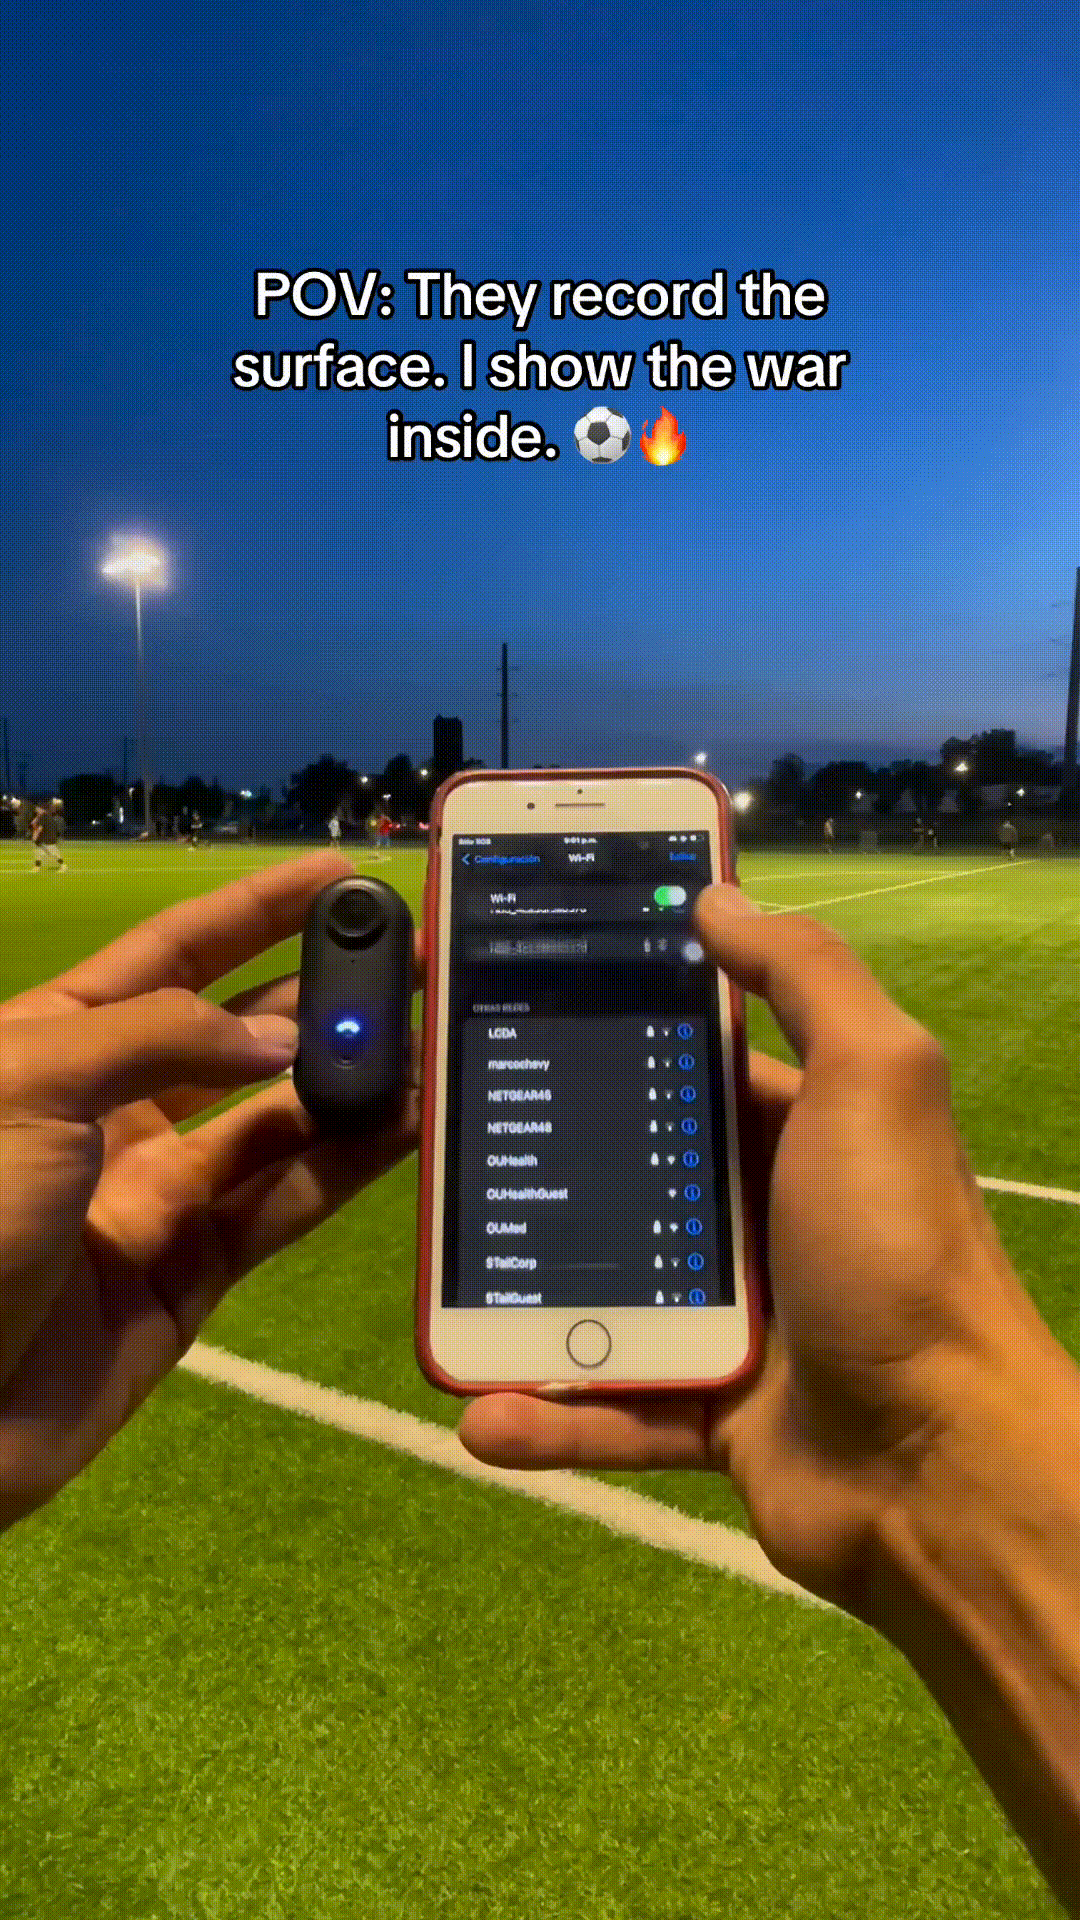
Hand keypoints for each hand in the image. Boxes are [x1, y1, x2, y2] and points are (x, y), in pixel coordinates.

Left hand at [0, 852, 418, 1530]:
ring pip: (276, 1121)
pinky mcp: (194, 1275)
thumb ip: (163, 1037)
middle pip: (239, 1033)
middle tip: (417, 963)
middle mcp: (115, 1108)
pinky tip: (405, 1127)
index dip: (257, 910)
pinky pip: (282, 1206)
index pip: (176, 952)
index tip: (340, 874)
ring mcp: (158, 1194)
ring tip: (432, 1043)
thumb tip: (283, 1037)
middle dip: (323, 994)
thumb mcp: (31, 1083)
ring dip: (349, 1082)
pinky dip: (345, 1168)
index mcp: (58, 1042)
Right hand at [459, 883, 1030, 1617]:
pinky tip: (480, 1415)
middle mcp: (761, 1214)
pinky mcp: (711, 1412)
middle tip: (443, 1148)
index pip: (684, 1062)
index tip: (506, 1000)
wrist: (944, 1467)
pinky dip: (548, 1417)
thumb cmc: (901, 1252)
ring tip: (444, 1286)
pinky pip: (610, 1410)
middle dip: (537, 1165)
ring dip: (521, 1296)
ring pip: (601, 1295)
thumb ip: (804, 976)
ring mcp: (736, 1318)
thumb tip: (717, 894)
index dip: (606, 1024)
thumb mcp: (874, 1078)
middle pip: (624, 1175)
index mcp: (796, 1128)